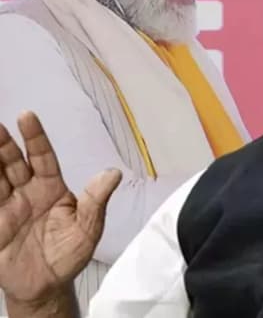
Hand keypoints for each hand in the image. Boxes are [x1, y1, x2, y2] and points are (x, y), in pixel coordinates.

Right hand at [0, 111, 120, 304]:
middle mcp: (27, 192)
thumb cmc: (70, 253)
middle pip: (13, 163)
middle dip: (5, 145)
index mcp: (52, 188)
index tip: (27, 116)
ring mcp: (8, 207)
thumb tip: (114, 173)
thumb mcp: (88, 228)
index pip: (42, 157)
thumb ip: (96, 200)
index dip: (35, 137)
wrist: (46, 285)